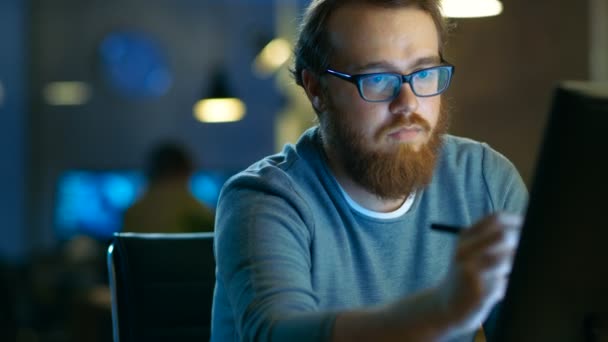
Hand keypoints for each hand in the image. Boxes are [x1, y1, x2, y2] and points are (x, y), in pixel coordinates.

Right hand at [436, 212, 522, 337]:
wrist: (446, 307)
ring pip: (506, 259)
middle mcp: (465, 250)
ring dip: (516, 265)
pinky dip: (508, 285)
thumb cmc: (468, 278)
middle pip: (503, 235)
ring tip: (511, 273)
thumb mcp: (472, 254)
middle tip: (532, 251)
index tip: (533, 230)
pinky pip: (504, 283)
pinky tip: (499, 290)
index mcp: (465, 237)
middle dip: (522, 242)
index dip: (519, 223)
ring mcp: (470, 270)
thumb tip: (532, 230)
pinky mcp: (478, 291)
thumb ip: (494, 241)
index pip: (497, 219)